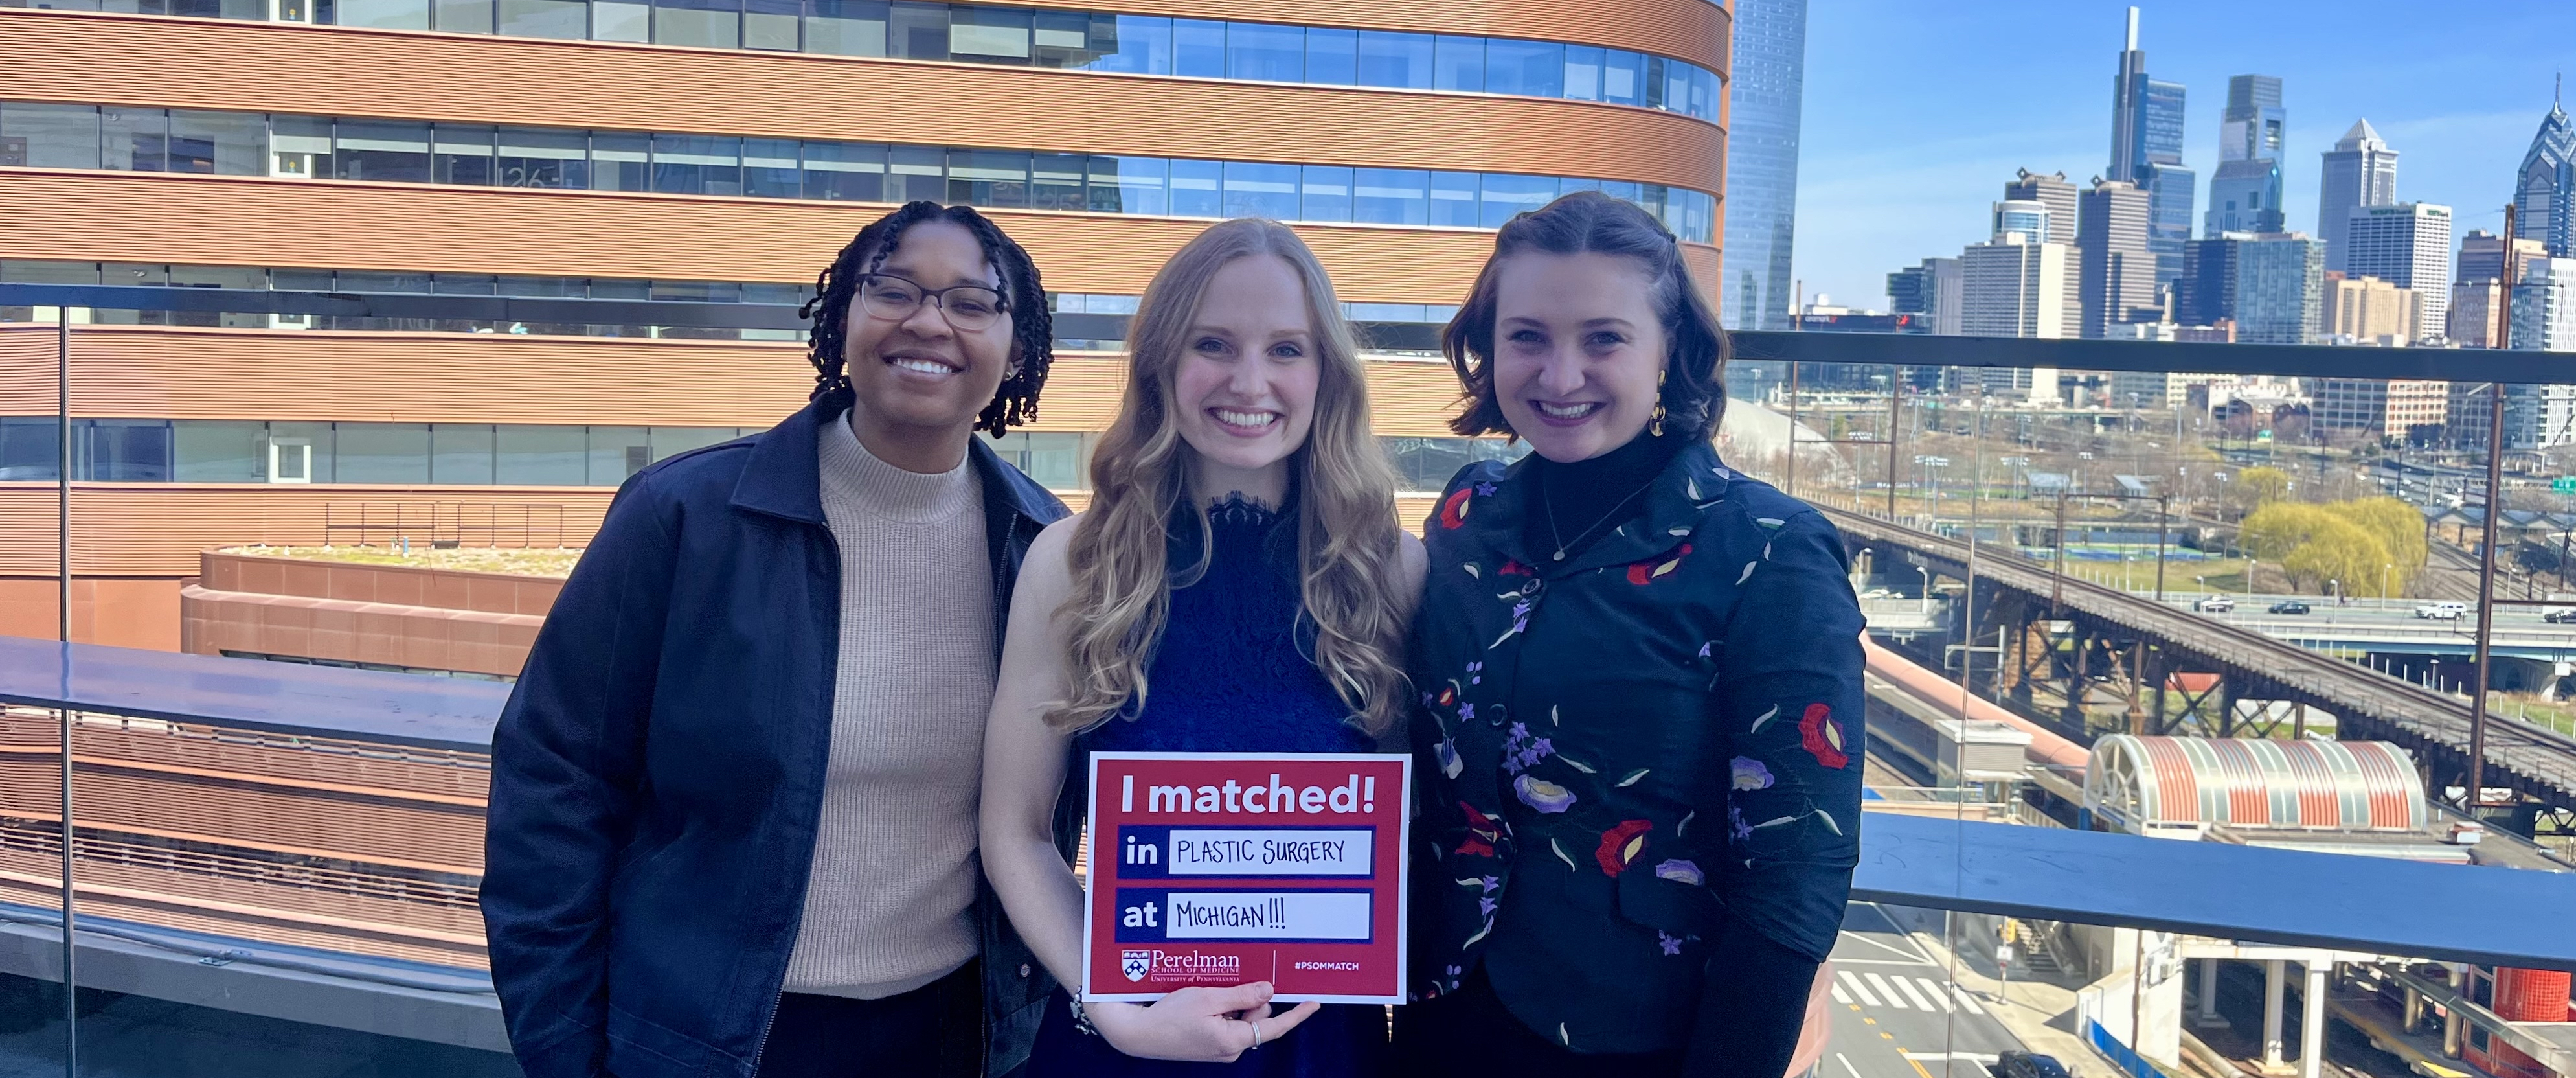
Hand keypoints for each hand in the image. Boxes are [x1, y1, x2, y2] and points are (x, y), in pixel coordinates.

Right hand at [1085, 982, 1322, 1062]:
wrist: (1137, 1034)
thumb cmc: (1169, 1016)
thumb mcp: (1208, 999)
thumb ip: (1241, 995)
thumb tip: (1270, 992)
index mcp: (1234, 1040)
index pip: (1274, 1027)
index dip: (1296, 1014)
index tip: (1314, 1003)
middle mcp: (1231, 1049)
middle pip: (1257, 1017)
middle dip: (1249, 998)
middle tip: (1230, 981)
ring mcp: (1219, 1048)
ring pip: (1241, 1017)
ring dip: (1232, 1001)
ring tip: (1209, 991)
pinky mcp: (1209, 1044)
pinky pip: (1226, 1022)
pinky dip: (1221, 1008)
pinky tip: (1203, 999)